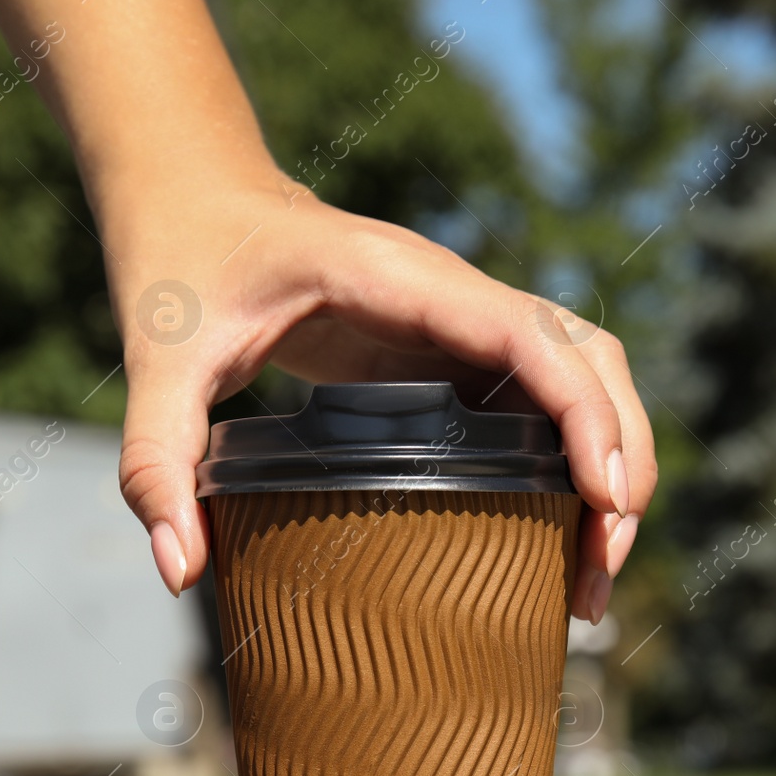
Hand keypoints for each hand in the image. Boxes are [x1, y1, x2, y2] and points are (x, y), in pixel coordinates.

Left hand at [104, 169, 655, 623]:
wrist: (196, 202)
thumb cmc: (182, 268)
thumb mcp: (157, 366)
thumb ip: (156, 465)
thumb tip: (179, 573)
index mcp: (398, 279)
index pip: (527, 333)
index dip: (583, 410)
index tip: (604, 498)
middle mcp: (451, 293)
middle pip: (588, 358)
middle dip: (619, 456)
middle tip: (601, 569)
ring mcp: (460, 319)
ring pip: (582, 373)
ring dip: (610, 459)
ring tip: (595, 569)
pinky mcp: (452, 346)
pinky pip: (542, 394)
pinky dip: (571, 455)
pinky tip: (558, 531)